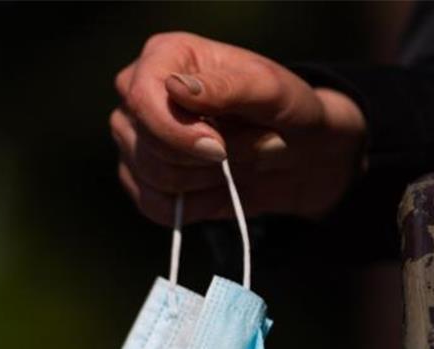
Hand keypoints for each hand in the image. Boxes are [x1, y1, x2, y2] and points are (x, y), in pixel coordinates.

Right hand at [110, 32, 366, 224]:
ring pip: (153, 179)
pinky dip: (196, 206)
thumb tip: (176, 88)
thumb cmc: (286, 110)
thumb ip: (227, 87)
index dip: (177, 133)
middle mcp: (139, 95)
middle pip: (148, 145)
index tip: (220, 149)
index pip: (143, 99)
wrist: (299, 153)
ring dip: (207, 182)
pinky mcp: (141, 178)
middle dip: (205, 160)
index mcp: (164, 56)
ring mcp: (134, 139)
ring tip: (239, 164)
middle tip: (252, 147)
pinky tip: (221, 189)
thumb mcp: (272, 92)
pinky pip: (155, 207)